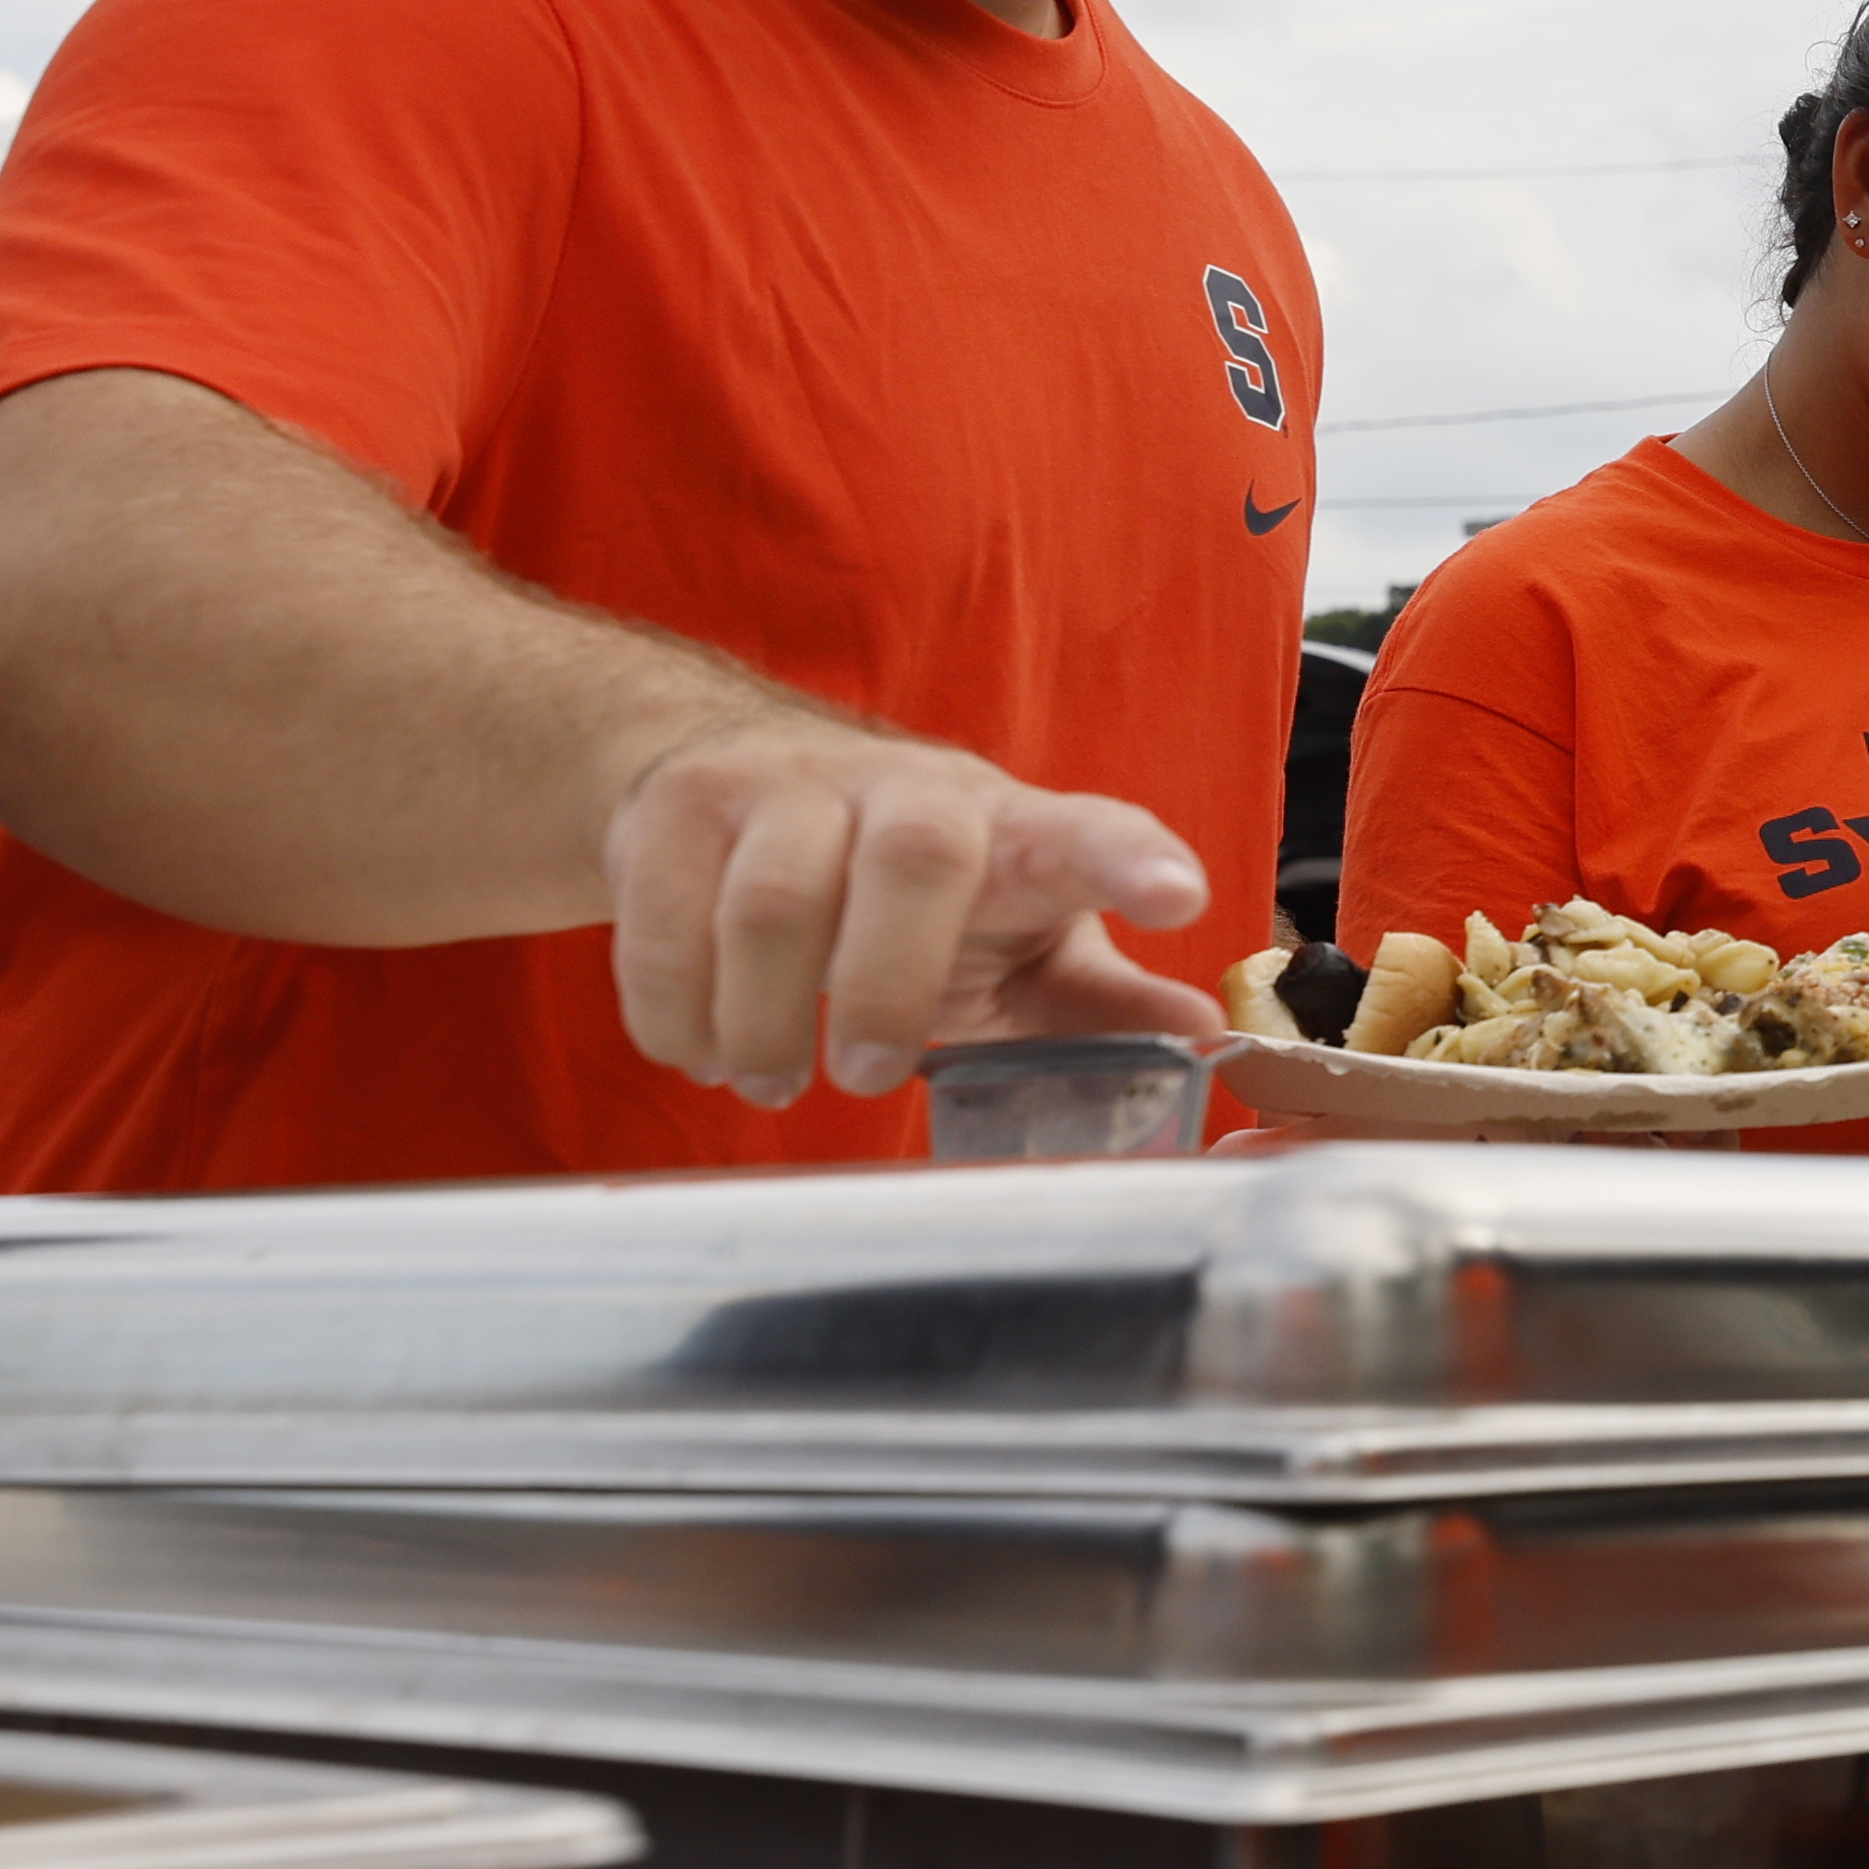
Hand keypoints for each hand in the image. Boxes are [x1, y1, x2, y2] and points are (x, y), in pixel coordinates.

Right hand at [601, 723, 1218, 1105]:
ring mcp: (787, 788)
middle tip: (871, 1075)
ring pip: (772, 901)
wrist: (727, 788)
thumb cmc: (908, 892)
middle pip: (916, 860)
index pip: (1089, 829)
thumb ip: (1097, 1002)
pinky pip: (663, 921)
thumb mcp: (1010, 946)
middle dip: (888, 984)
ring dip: (764, 1017)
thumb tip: (1205, 1039)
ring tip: (772, 1080)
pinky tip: (701, 1048)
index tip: (1180, 894)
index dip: (1132, 859)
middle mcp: (909, 791)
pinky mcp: (679, 809)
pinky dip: (676, 1011)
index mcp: (1013, 829)